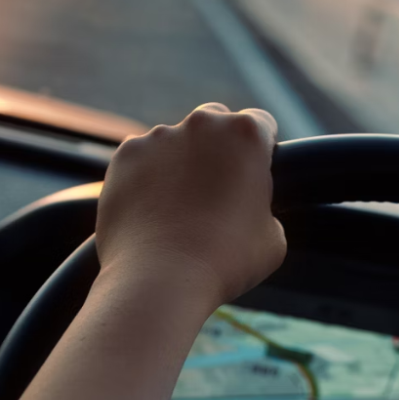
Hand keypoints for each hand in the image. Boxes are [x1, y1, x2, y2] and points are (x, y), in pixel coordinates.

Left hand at [96, 103, 285, 306]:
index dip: (259, 151)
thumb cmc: (225, 262)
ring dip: (179, 162)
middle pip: (215, 120)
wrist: (160, 279)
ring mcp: (158, 137)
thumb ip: (264, 207)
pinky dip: (146, 177)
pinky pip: (141, 160)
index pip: (261, 124)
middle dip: (218, 146)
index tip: (252, 174)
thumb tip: (249, 208)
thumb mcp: (274, 238)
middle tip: (216, 189)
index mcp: (246, 135)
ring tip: (177, 209)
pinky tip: (151, 212)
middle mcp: (202, 124)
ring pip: (174, 141)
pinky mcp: (124, 156)